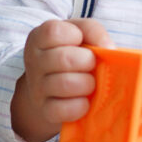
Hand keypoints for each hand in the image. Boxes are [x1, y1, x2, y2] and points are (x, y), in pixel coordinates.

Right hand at [11, 18, 112, 141]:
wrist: (56, 87)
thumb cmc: (72, 53)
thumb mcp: (80, 33)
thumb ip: (93, 31)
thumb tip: (108, 48)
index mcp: (39, 38)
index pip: (53, 32)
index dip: (75, 36)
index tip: (80, 41)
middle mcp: (34, 62)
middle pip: (64, 59)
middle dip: (87, 62)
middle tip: (91, 65)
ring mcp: (37, 88)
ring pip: (65, 84)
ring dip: (87, 84)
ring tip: (90, 83)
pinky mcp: (45, 110)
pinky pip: (64, 109)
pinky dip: (81, 106)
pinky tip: (84, 100)